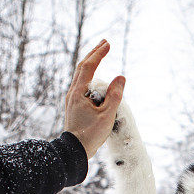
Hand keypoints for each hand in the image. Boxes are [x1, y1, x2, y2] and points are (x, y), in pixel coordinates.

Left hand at [64, 39, 125, 158]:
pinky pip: (82, 84)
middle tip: (104, 43)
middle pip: (82, 67)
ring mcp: (73, 99)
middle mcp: (73, 93)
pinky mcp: (75, 105)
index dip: (99, 54)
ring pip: (81, 75)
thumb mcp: (107, 115)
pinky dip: (89, 75)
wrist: (74, 150)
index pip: (89, 67)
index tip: (108, 44)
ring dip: (91, 64)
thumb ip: (114, 95)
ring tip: (100, 55)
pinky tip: (95, 77)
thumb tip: (121, 77)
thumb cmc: (90, 135)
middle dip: (94, 54)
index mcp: (79, 93)